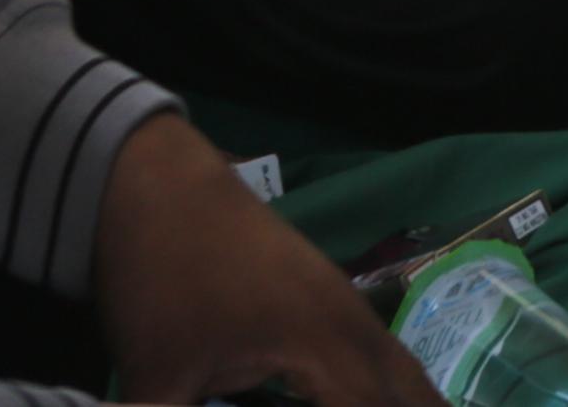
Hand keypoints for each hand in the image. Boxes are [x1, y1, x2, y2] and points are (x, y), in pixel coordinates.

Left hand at [97, 115, 438, 405]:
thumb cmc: (158, 280)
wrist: (153, 183)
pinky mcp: (326, 292)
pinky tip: (384, 399)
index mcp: (320, 346)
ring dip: (414, 403)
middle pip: (409, 393)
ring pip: (402, 368)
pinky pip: (382, 349)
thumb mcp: (155, 378)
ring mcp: (342, 302)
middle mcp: (349, 323)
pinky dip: (395, 384)